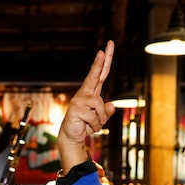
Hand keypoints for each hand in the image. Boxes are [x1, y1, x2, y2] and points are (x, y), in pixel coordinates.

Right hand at [57, 41, 114, 171]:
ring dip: (100, 119)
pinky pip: (94, 117)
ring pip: (100, 105)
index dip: (103, 62)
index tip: (105, 48)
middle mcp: (85, 93)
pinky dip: (95, 125)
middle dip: (100, 62)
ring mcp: (79, 100)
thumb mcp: (101, 119)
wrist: (72, 137)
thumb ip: (107, 112)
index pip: (99, 75)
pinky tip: (87, 127)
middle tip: (104, 48)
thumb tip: (112, 106)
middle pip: (94, 75)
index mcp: (92, 92)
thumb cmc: (86, 125)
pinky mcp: (76, 109)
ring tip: (93, 125)